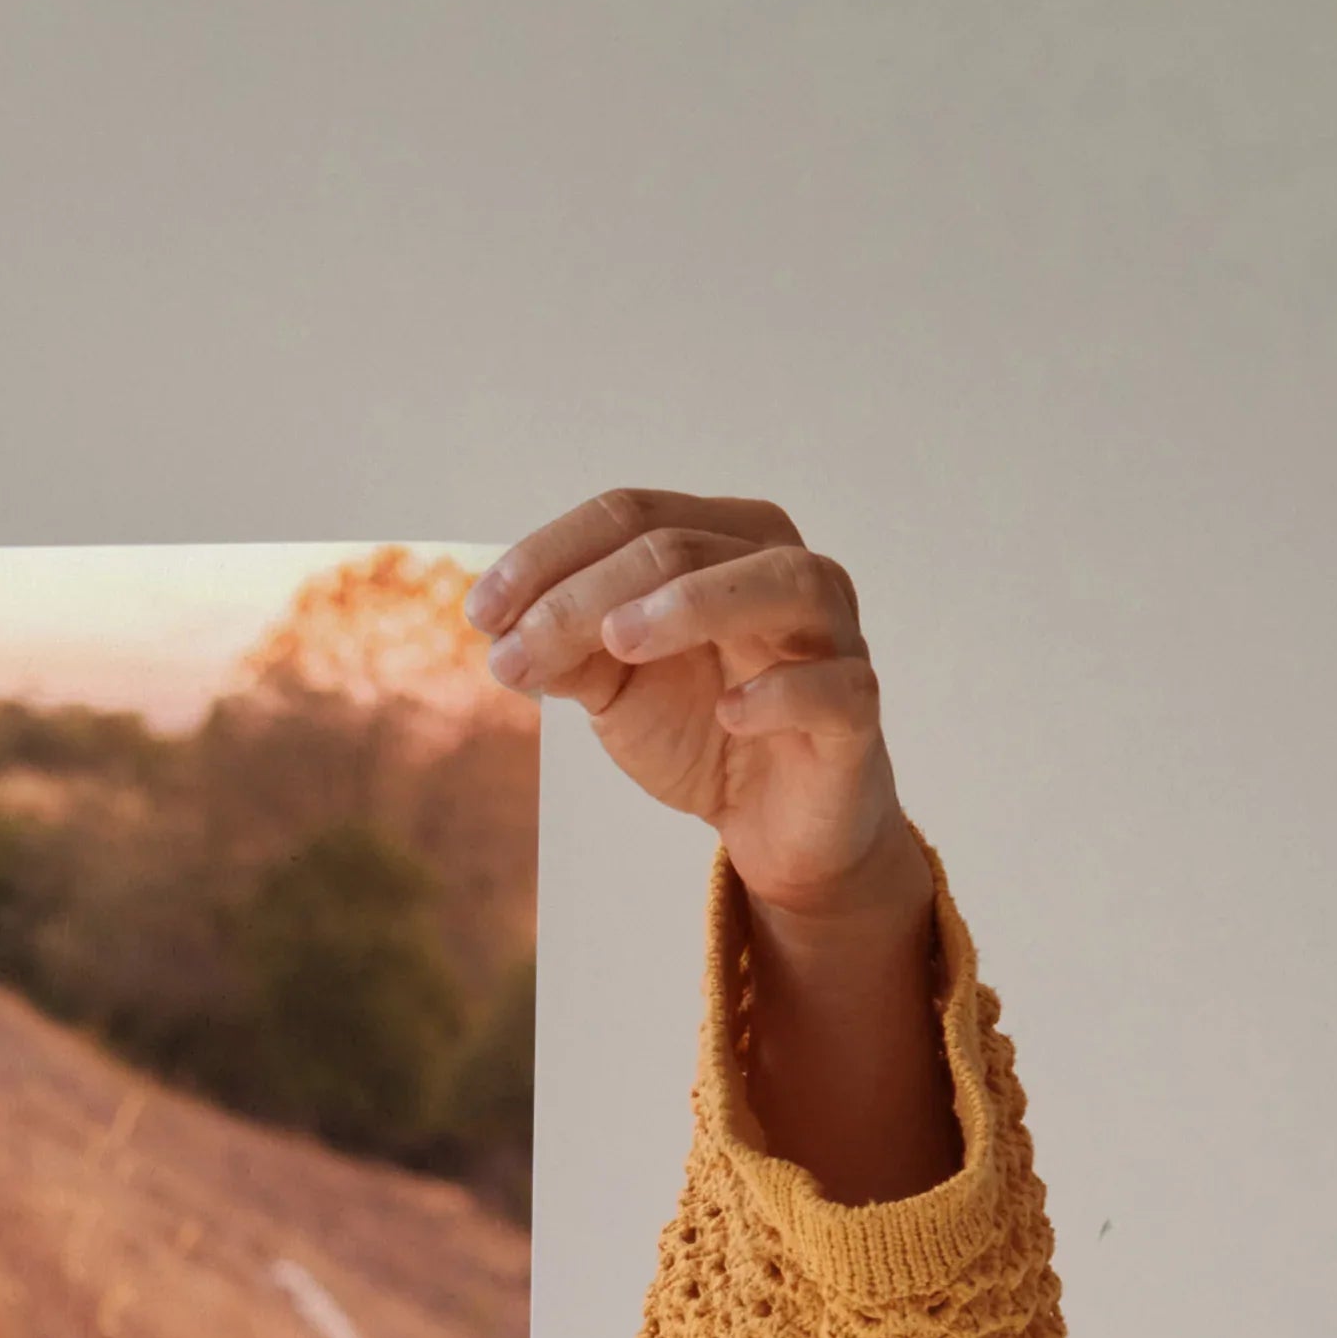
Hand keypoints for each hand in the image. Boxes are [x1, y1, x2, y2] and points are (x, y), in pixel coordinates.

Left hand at [466, 490, 919, 928]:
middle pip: (687, 545)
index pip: (634, 514)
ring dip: (695, 603)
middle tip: (516, 648)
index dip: (550, 555)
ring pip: (782, 582)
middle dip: (587, 594)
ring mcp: (832, 635)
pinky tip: (729, 713)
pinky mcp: (855, 711)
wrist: (774, 823)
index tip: (480, 612)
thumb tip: (502, 638)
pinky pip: (835, 686)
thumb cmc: (703, 733)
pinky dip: (782, 693)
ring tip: (616, 639)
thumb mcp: (618, 690)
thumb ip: (569, 656)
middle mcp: (784, 570)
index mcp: (724, 545)